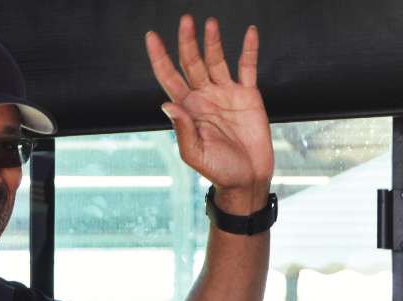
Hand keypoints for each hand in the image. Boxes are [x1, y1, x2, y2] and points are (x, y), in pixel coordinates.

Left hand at [146, 15, 273, 213]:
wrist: (248, 178)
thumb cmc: (220, 170)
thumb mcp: (195, 154)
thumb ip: (182, 129)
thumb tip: (167, 105)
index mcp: (187, 109)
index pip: (169, 77)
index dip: (160, 57)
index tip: (152, 37)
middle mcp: (203, 97)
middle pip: (191, 63)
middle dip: (187, 42)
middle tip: (185, 21)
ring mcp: (225, 93)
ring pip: (216, 60)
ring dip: (212, 41)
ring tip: (210, 23)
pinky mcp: (247, 95)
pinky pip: (247, 67)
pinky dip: (249, 49)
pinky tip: (250, 33)